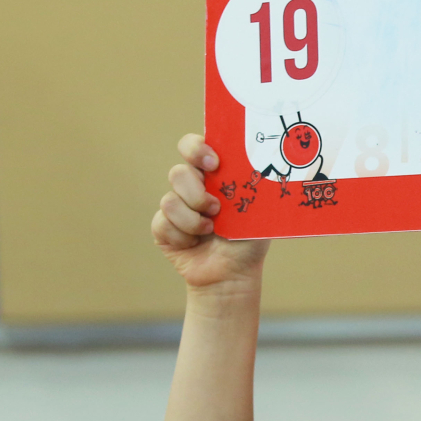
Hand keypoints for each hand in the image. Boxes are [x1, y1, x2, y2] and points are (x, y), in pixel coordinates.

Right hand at [151, 134, 267, 291]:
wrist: (233, 274)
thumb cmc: (248, 240)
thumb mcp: (258, 211)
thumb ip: (251, 187)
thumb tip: (255, 167)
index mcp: (212, 175)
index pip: (193, 146)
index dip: (196, 148)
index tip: (213, 163)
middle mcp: (191, 187)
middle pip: (178, 173)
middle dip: (196, 193)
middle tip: (216, 207)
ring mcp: (175, 207)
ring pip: (169, 201)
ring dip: (193, 220)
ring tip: (211, 230)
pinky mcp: (163, 228)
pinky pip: (162, 224)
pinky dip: (183, 237)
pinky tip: (195, 244)